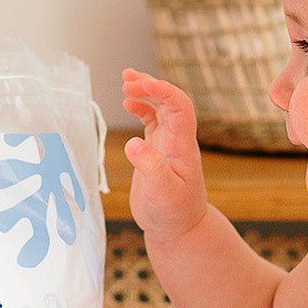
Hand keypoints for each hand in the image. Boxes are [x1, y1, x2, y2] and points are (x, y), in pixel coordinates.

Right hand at [120, 69, 207, 240]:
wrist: (179, 229)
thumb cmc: (173, 214)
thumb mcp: (162, 192)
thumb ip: (150, 167)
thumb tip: (133, 142)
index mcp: (182, 146)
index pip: (179, 107)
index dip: (164, 91)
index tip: (142, 83)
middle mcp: (177, 140)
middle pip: (169, 101)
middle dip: (150, 86)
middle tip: (127, 79)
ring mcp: (168, 144)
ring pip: (160, 108)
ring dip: (146, 92)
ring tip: (126, 80)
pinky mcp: (157, 151)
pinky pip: (152, 121)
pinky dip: (141, 108)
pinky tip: (127, 103)